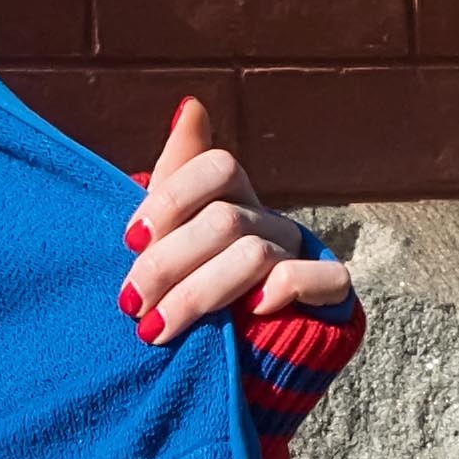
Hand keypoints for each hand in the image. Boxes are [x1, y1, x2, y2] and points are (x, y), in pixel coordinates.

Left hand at [119, 96, 352, 343]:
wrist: (233, 354)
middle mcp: (266, 218)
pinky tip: (248, 313)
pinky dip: (282, 291)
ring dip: (197, 295)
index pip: (215, 167)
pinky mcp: (328, 292)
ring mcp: (299, 253)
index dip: (170, 201)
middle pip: (223, 220)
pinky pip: (319, 277)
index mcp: (230, 196)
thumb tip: (190, 104)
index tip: (129, 241)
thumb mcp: (165, 238)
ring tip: (155, 329)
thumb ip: (171, 179)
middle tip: (130, 304)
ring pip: (254, 256)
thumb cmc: (185, 287)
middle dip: (166, 265)